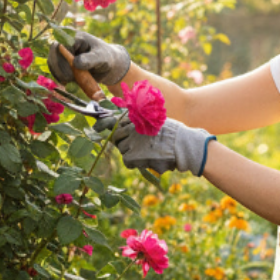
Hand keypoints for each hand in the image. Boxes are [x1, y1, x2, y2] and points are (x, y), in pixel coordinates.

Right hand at [48, 31, 130, 86]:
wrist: (107, 65)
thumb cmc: (105, 57)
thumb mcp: (101, 57)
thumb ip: (90, 59)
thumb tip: (76, 63)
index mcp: (72, 36)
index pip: (59, 46)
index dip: (60, 61)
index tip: (69, 76)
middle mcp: (63, 42)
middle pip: (53, 56)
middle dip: (60, 71)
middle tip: (70, 82)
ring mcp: (60, 53)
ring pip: (52, 65)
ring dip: (60, 76)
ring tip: (73, 82)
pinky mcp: (60, 63)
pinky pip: (55, 71)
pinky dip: (61, 79)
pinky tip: (70, 83)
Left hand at [97, 115, 216, 176]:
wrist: (183, 146)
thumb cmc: (175, 134)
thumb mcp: (158, 121)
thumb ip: (144, 120)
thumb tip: (129, 122)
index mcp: (137, 117)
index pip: (113, 119)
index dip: (103, 124)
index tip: (95, 127)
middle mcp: (131, 127)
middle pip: (116, 137)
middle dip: (123, 142)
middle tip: (137, 146)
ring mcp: (131, 141)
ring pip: (122, 149)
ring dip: (130, 152)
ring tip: (147, 152)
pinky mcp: (133, 155)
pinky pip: (127, 160)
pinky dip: (134, 162)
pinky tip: (147, 160)